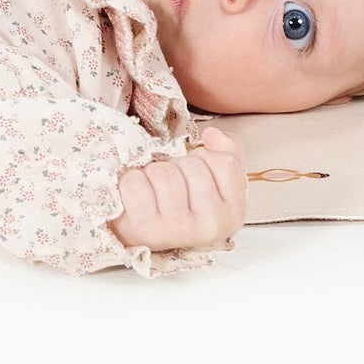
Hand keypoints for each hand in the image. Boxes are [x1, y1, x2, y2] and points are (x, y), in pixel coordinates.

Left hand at [107, 127, 246, 251]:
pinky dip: (131, 182)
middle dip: (177, 165)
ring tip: (153, 190)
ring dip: (152, 172)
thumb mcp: (213, 175)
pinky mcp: (145, 227)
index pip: (225, 163)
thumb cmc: (178, 198)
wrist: (142, 226)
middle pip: (192, 166)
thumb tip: (212, 134)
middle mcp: (209, 226)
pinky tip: (136, 197)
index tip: (195, 174)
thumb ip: (228, 149)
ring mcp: (177, 229)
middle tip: (171, 185)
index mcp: (232, 214)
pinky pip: (136, 183)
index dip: (205, 157)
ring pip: (164, 173)